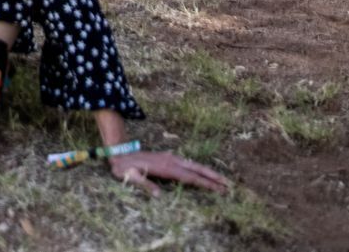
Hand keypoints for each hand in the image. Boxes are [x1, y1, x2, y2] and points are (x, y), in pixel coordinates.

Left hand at [108, 150, 229, 195]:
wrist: (120, 153)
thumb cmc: (125, 168)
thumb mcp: (131, 177)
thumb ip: (145, 185)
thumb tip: (159, 196)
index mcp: (165, 167)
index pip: (189, 178)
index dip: (204, 184)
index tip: (218, 189)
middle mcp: (171, 161)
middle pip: (196, 169)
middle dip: (213, 177)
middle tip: (228, 185)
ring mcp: (171, 158)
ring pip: (194, 166)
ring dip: (208, 172)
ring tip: (222, 180)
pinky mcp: (169, 158)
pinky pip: (188, 164)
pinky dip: (199, 169)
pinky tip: (205, 173)